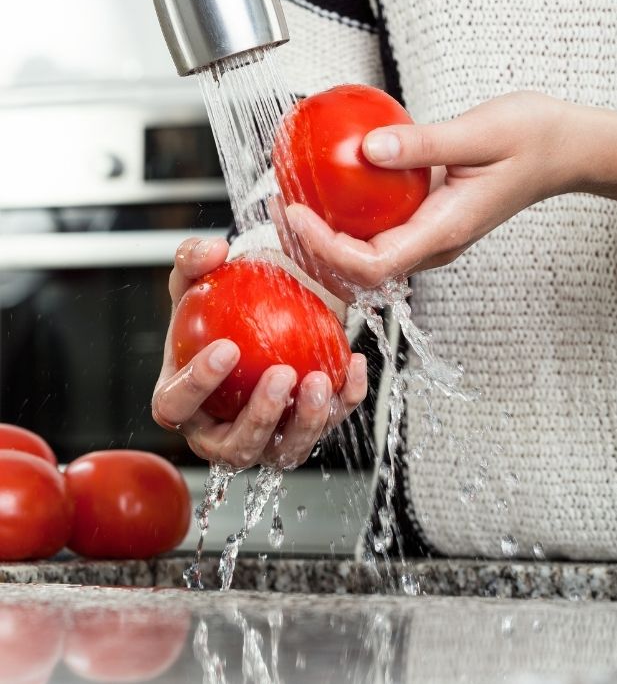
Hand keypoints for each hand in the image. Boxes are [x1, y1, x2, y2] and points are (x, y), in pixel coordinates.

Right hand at [152, 237, 366, 468]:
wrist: (256, 321)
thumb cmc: (217, 313)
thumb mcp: (198, 280)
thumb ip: (194, 259)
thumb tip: (213, 251)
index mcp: (181, 402)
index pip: (176, 405)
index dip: (197, 385)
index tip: (227, 348)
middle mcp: (220, 433)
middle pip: (235, 446)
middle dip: (259, 417)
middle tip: (283, 374)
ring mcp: (264, 440)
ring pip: (284, 450)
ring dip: (306, 422)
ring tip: (321, 380)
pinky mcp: (303, 432)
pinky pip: (329, 424)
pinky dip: (345, 400)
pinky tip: (354, 366)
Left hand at [284, 91, 616, 288]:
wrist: (564, 152)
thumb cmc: (534, 140)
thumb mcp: (480, 132)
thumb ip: (423, 145)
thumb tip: (366, 150)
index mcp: (446, 231)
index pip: (373, 264)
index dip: (327, 249)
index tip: (295, 213)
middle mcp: (434, 245)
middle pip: (360, 272)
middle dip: (312, 251)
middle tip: (276, 209)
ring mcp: (431, 239)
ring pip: (364, 259)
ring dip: (322, 241)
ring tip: (289, 204)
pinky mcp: (427, 224)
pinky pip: (377, 235)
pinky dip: (344, 223)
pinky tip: (325, 193)